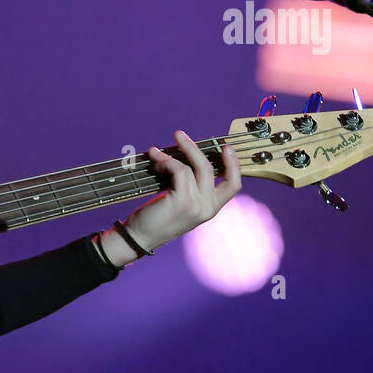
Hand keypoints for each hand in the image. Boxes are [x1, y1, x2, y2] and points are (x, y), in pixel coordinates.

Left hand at [124, 130, 240, 250]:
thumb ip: (189, 186)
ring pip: (192, 167)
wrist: (138, 238)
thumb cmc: (155, 218)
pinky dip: (166, 162)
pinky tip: (155, 163)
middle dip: (193, 148)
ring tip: (154, 154)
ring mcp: (197, 206)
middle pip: (210, 168)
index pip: (233, 185)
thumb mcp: (179, 203)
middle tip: (179, 134)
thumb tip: (185, 156)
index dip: (234, 164)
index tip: (226, 147)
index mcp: (210, 208)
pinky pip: (179, 170)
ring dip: (170, 155)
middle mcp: (208, 208)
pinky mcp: (183, 202)